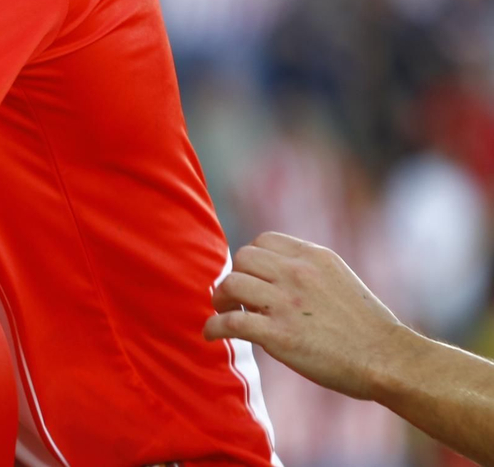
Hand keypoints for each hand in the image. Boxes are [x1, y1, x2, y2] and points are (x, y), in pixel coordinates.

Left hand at [205, 231, 409, 399]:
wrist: (388, 360)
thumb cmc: (368, 326)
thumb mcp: (340, 279)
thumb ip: (308, 270)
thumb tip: (275, 271)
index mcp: (314, 257)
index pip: (264, 241)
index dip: (252, 259)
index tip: (253, 277)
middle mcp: (298, 273)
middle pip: (243, 259)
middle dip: (235, 276)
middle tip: (237, 297)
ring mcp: (286, 303)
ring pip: (231, 284)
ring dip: (220, 299)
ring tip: (224, 311)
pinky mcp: (279, 335)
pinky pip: (231, 322)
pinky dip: (215, 327)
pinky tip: (211, 334)